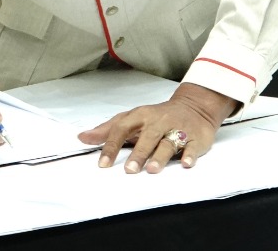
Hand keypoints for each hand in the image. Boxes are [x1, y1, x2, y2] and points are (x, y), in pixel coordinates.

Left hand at [78, 83, 235, 173]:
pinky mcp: (196, 138)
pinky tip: (185, 163)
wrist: (194, 106)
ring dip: (161, 156)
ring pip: (169, 142)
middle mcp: (159, 121)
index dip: (112, 146)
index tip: (103, 164)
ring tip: (152, 170)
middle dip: (139, 153)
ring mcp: (178, 129)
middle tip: (129, 170)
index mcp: (141, 116)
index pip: (123, 128)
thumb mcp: (132, 119)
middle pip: (148, 136)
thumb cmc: (156, 117)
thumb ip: (107, 130)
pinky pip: (193, 146)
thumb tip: (82, 137)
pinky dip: (190, 154)